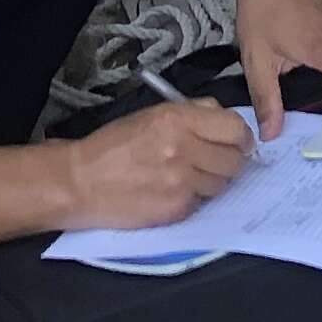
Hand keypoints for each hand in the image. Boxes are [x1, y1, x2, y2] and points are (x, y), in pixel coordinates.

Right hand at [63, 98, 253, 229]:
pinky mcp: (176, 208)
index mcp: (177, 119)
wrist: (81, 182)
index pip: (234, 127)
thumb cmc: (113, 146)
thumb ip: (191, 112)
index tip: (238, 142)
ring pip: (222, 183)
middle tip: (215, 160)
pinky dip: (194, 198)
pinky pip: (203, 202)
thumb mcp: (151, 114)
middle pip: (235, 159)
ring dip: (212, 180)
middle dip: (230, 160)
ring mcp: (181, 181)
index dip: (241, 136)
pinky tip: (173, 191)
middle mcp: (183, 148)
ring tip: (189, 176)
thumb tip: (223, 116)